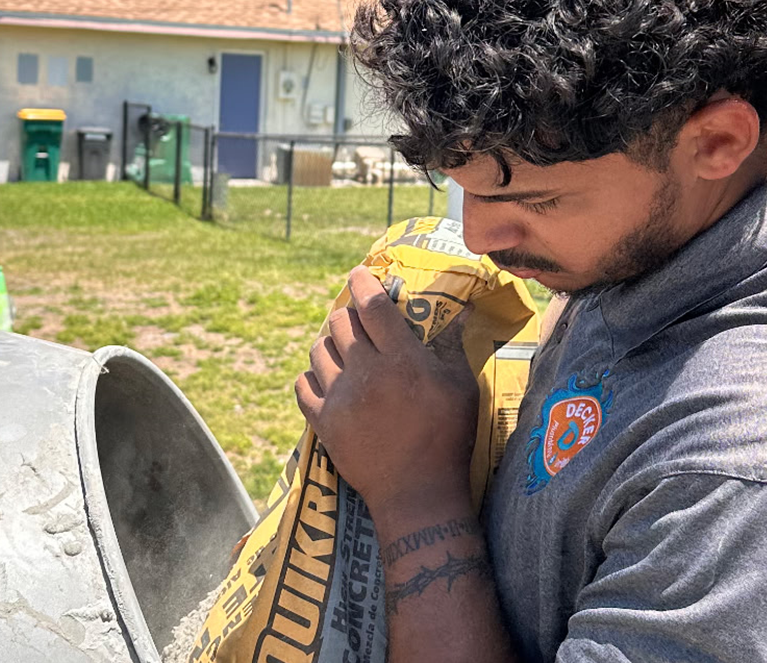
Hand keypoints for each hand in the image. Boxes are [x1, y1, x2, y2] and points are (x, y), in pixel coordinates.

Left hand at [295, 267, 478, 514]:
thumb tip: (463, 307)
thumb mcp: (461, 386)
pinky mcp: (322, 421)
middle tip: (359, 321)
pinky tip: (325, 379)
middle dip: (349, 314)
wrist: (417, 492)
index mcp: (401, 358)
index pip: (372, 306)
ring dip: (330, 344)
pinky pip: (302, 384)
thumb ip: (453, 344)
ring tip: (343, 351)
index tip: (359, 275)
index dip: (363, 283)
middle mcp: (366, 371)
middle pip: (342, 323)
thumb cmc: (449, 437)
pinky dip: (311, 376)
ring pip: (319, 350)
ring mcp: (340, 397)